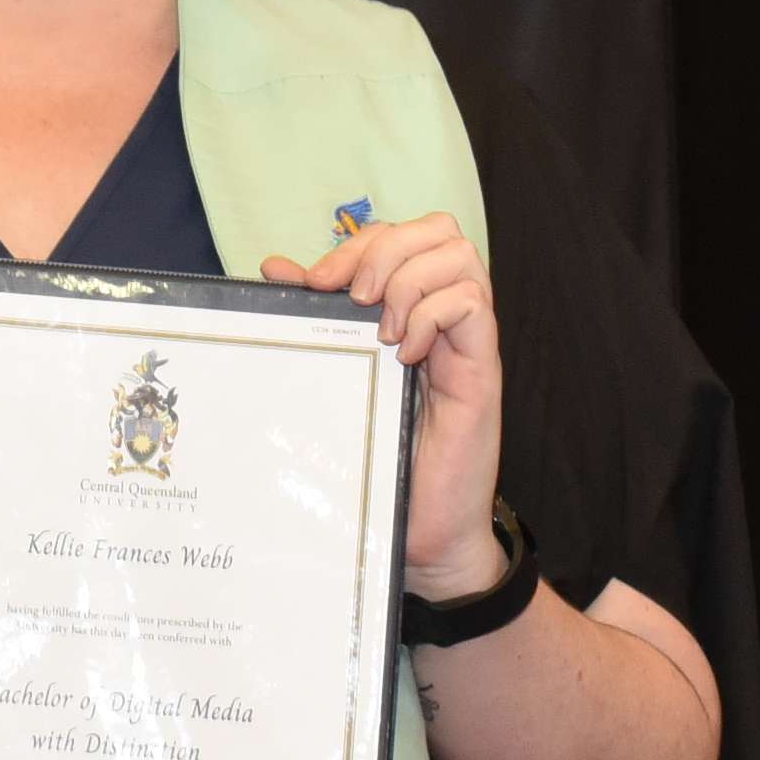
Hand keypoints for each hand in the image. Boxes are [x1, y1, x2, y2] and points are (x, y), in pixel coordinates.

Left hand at [271, 211, 505, 593]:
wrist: (424, 530)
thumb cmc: (380, 458)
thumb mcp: (340, 377)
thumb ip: (315, 322)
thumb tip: (276, 268)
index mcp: (410, 311)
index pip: (400, 234)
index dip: (358, 243)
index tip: (317, 281)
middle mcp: (443, 317)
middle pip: (438, 228)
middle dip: (385, 247)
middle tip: (354, 298)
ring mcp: (467, 341)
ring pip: (459, 255)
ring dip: (409, 278)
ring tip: (383, 328)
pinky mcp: (482, 369)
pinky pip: (472, 304)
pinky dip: (432, 313)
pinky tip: (408, 352)